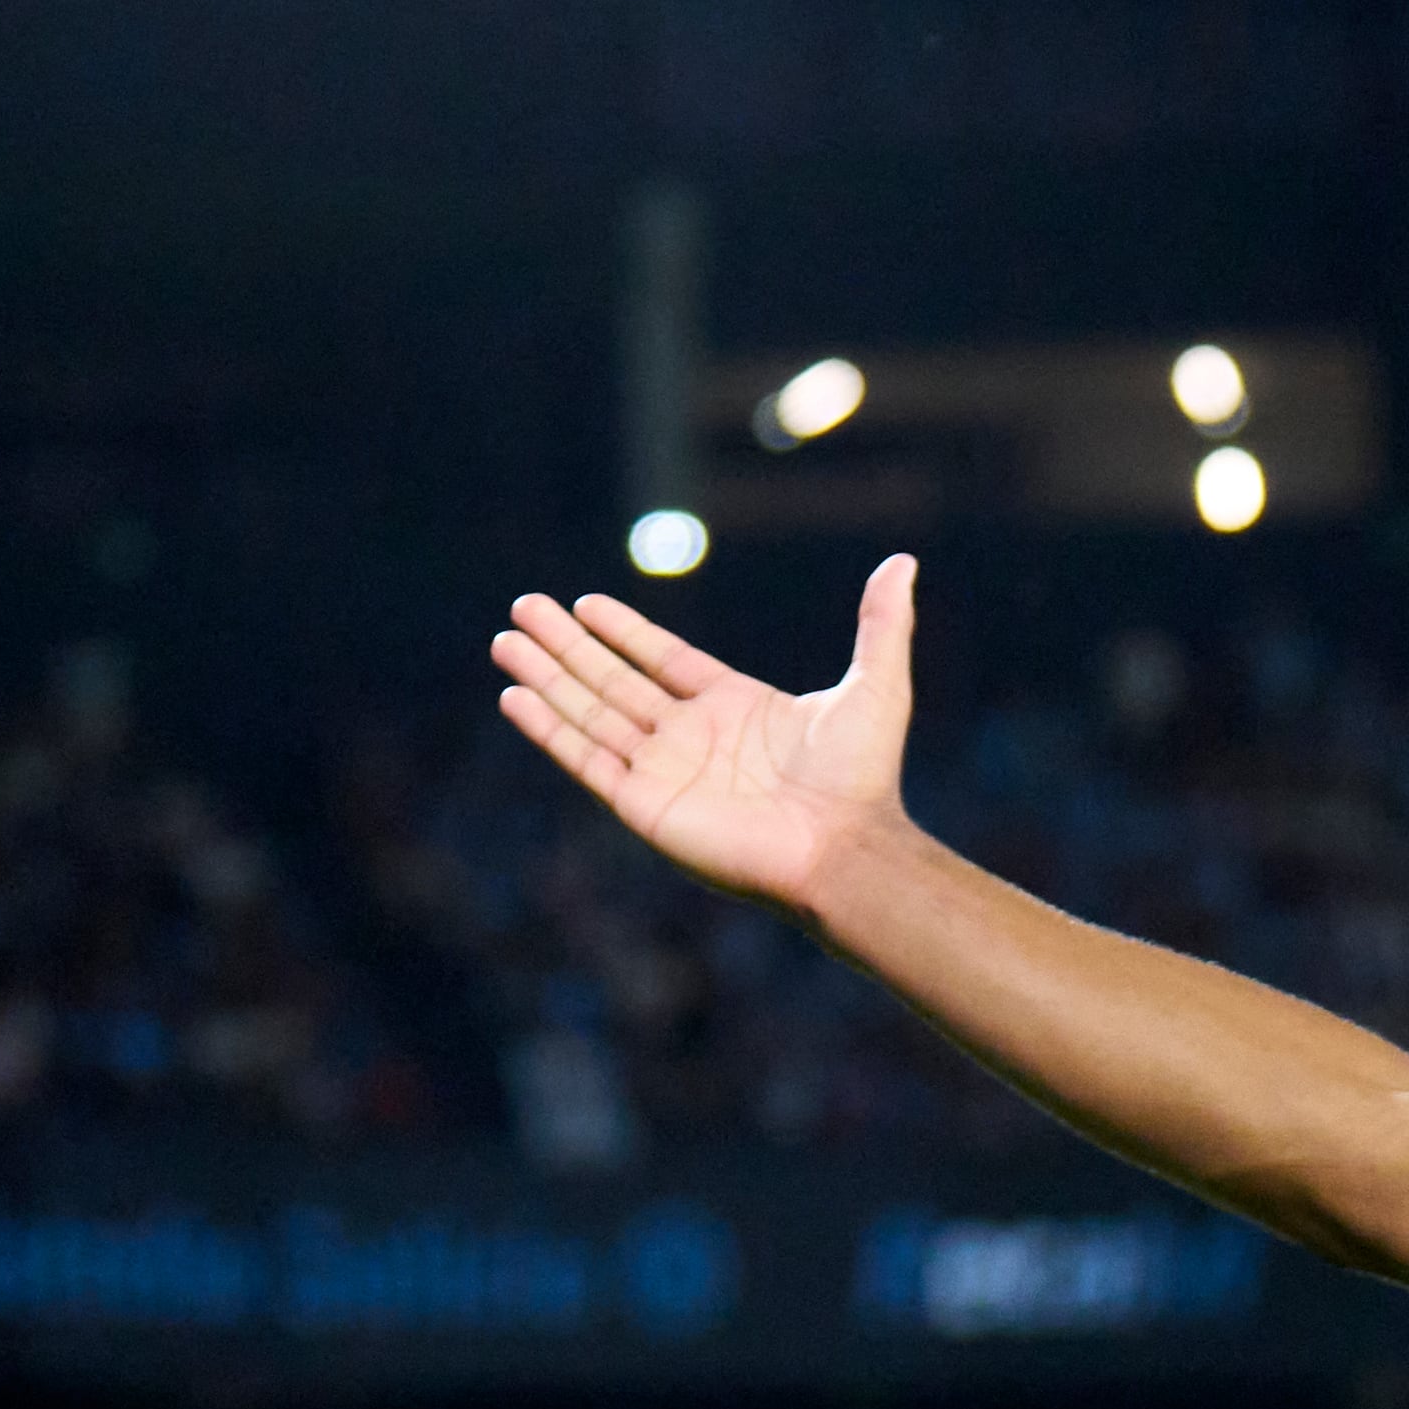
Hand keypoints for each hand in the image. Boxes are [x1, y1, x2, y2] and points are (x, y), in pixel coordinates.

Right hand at [489, 552, 920, 911]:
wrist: (845, 847)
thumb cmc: (863, 776)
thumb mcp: (877, 684)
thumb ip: (881, 624)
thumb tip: (904, 561)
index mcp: (736, 708)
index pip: (664, 660)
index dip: (623, 632)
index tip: (583, 603)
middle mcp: (693, 738)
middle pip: (614, 681)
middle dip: (567, 646)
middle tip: (523, 607)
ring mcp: (665, 772)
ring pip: (590, 714)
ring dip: (546, 678)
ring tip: (504, 640)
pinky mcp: (644, 805)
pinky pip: (585, 759)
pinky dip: (549, 729)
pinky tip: (515, 696)